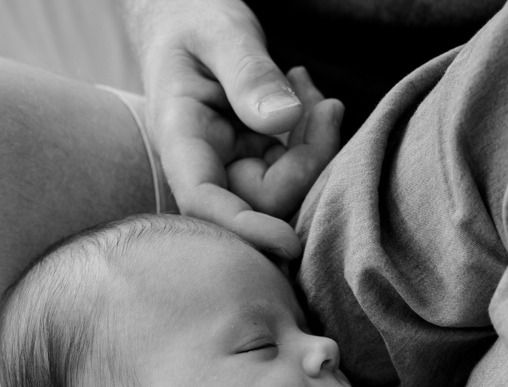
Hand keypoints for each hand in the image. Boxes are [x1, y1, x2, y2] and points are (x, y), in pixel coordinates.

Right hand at [128, 0, 343, 257]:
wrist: (187, 14)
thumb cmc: (192, 16)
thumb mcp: (220, 31)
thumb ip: (248, 72)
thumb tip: (282, 119)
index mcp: (180, 140)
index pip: (204, 204)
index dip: (246, 230)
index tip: (290, 243)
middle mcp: (205, 164)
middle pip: (261, 201)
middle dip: (306, 162)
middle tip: (327, 105)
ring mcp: (232, 165)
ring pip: (285, 188)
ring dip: (313, 146)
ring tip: (309, 85)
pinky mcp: (255, 159)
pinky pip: (293, 168)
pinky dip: (311, 135)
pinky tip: (305, 92)